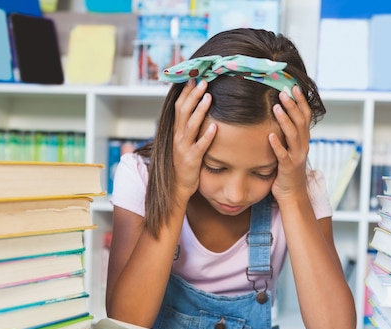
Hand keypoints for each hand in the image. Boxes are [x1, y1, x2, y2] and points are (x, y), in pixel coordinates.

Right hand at [172, 79, 216, 203]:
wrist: (176, 188)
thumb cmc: (182, 165)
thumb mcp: (182, 144)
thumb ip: (187, 130)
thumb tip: (194, 114)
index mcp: (176, 132)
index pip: (179, 108)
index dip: (186, 93)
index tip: (193, 79)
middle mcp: (177, 138)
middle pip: (184, 112)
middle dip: (193, 95)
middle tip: (204, 82)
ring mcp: (183, 148)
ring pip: (191, 125)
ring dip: (200, 110)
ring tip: (209, 97)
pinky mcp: (191, 160)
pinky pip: (200, 146)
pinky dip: (207, 136)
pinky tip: (215, 127)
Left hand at [268, 85, 311, 202]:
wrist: (293, 194)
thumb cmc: (287, 171)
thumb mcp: (290, 150)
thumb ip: (288, 135)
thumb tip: (280, 117)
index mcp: (303, 140)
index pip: (305, 116)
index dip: (301, 102)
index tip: (294, 87)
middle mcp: (303, 146)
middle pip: (300, 122)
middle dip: (292, 105)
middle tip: (283, 92)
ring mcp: (296, 157)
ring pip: (293, 135)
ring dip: (285, 120)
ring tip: (276, 107)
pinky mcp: (287, 168)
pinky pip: (283, 154)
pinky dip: (277, 144)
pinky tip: (270, 135)